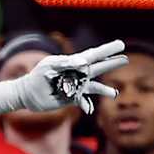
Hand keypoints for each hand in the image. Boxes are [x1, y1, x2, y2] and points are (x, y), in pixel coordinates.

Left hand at [0, 40, 127, 115]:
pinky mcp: (71, 99)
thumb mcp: (50, 66)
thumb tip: (83, 63)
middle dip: (112, 63)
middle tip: (126, 59)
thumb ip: (66, 63)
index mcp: (74, 63)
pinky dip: (87, 105)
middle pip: (98, 68)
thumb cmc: (38, 75)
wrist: (28, 93)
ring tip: (114, 93)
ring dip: (105, 90)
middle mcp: (78, 74)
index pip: (94, 55)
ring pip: (94, 87)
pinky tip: (89, 109)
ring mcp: (76, 87)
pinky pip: (83, 101)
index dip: (107, 49)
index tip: (121, 44)